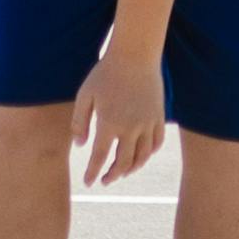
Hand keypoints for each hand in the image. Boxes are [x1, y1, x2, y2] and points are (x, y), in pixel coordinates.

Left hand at [72, 50, 165, 186]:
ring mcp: (147, 123)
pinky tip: (141, 155)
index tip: (88, 183)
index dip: (93, 173)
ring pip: (142, 156)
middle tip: (105, 181)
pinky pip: (157, 143)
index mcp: (109, 123)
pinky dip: (149, 154)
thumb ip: (80, 121)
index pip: (99, 157)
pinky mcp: (159, 117)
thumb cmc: (105, 73)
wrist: (135, 55)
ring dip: (132, 169)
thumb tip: (80, 145)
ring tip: (122, 172)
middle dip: (113, 175)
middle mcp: (130, 128)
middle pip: (123, 163)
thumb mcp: (85, 95)